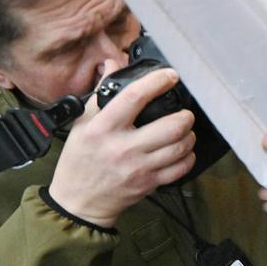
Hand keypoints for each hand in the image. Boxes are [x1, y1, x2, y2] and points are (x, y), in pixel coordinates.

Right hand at [48, 62, 195, 227]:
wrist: (78, 201)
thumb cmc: (80, 159)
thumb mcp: (83, 123)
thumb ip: (101, 92)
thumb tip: (113, 64)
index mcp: (103, 128)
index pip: (134, 97)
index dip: (157, 82)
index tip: (170, 75)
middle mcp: (123, 147)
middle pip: (170, 126)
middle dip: (185, 115)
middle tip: (184, 111)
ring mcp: (138, 167)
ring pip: (180, 146)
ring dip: (189, 135)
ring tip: (184, 129)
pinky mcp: (149, 183)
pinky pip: (180, 168)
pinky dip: (188, 156)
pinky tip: (183, 150)